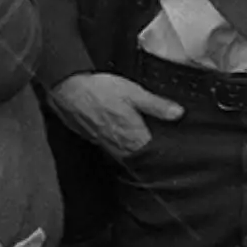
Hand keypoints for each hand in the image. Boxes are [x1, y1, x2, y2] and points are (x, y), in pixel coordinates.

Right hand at [49, 72, 182, 160]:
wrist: (67, 90)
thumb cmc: (100, 90)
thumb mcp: (135, 93)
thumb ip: (157, 106)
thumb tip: (178, 114)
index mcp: (132, 137)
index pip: (153, 154)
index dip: (162, 150)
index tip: (171, 146)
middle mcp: (118, 146)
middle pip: (138, 156)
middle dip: (148, 150)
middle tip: (155, 137)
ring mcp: (104, 144)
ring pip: (124, 152)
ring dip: (132, 147)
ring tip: (138, 134)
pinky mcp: (92, 139)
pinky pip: (110, 146)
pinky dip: (117, 141)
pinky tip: (118, 130)